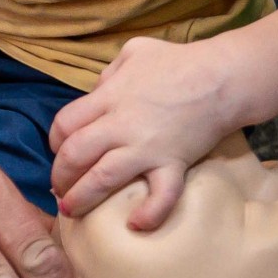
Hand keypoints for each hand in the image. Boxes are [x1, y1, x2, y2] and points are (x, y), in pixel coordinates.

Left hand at [48, 36, 236, 229]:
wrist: (222, 78)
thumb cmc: (179, 62)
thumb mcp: (133, 52)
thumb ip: (110, 72)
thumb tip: (98, 89)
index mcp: (108, 97)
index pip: (66, 123)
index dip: (55, 141)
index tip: (57, 151)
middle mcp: (120, 124)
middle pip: (75, 154)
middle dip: (60, 175)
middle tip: (58, 188)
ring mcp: (147, 147)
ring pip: (104, 177)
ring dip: (83, 197)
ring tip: (72, 210)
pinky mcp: (174, 163)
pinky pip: (161, 194)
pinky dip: (149, 213)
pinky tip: (136, 225)